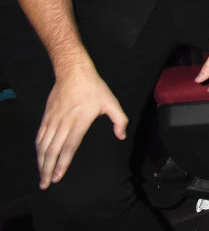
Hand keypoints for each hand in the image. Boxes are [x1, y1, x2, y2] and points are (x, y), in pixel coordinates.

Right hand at [35, 67, 127, 188]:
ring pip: (44, 145)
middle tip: (46, 183)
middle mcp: (64, 123)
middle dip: (48, 169)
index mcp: (79, 122)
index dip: (63, 163)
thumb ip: (119, 119)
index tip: (58, 176)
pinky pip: (40, 136)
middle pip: (53, 151)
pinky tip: (39, 157)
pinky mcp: (47, 116)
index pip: (69, 147)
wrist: (74, 73)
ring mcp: (53, 120)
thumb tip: (122, 135)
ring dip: (41, 161)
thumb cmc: (94, 88)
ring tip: (42, 175)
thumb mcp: (111, 102)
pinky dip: (38, 149)